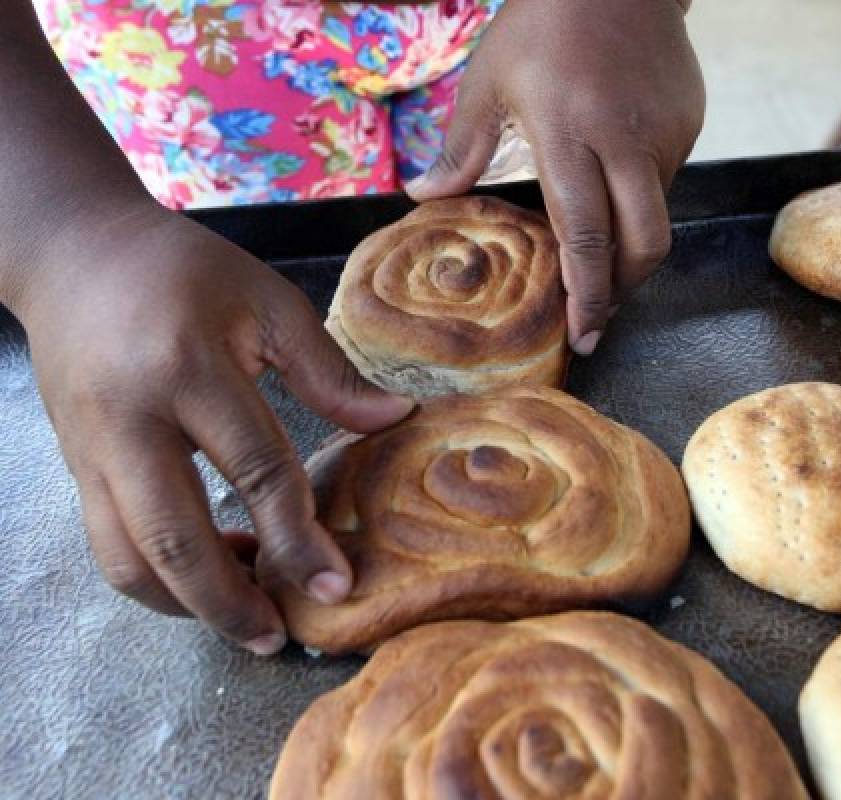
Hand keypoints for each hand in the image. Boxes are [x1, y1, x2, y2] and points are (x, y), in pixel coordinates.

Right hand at [19, 204, 412, 654]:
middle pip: (175, 538)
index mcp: (189, 368)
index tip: (337, 585)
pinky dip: (157, 577)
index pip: (255, 471)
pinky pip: (109, 543)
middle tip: (277, 639)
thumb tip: (397, 419)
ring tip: (246, 618)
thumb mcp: (267, 301)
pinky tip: (208, 573)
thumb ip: (329, 370)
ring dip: (187, 603)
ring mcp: (93, 449)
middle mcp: (130, 419)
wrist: (74, 253)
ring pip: (127, 557)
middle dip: (230, 603)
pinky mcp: (77, 465)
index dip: (300, 537)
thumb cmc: (184, 269)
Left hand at [406, 0, 704, 353]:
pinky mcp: (689, 122)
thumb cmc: (540, 24)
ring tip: (600, 253)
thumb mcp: (488, 79)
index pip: (585, 237)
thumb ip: (462, 146)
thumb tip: (424, 198)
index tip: (582, 335)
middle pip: (641, 245)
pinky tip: (616, 182)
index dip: (586, 296)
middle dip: (622, 290)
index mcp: (569, 133)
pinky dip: (642, 198)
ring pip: (657, 216)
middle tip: (597, 315)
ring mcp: (666, 133)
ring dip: (630, 245)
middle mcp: (625, 141)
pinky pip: (667, 179)